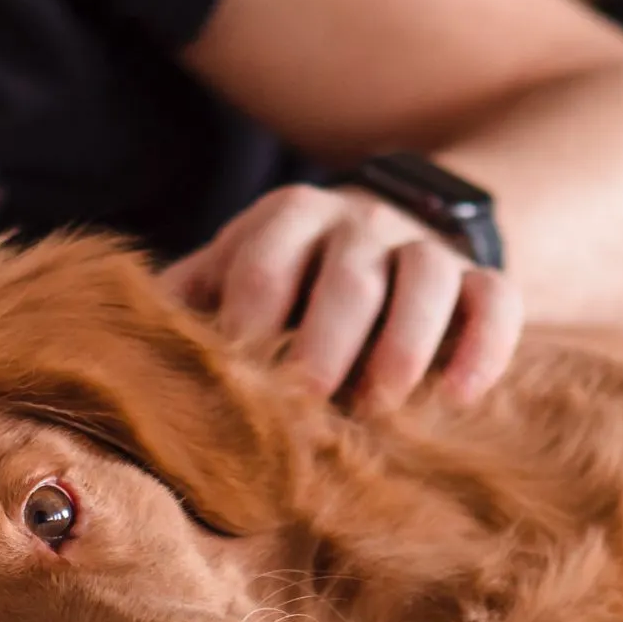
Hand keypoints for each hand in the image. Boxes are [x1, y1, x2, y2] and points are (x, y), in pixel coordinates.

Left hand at [161, 183, 522, 412]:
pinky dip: (484, 347)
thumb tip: (126, 356)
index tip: (237, 377)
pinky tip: (458, 398)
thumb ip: (189, 302)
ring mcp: (425, 247)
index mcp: (289, 217)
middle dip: (327, 338)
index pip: (265, 260)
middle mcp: (361, 223)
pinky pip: (497, 300)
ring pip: (428, 278)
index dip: (250, 319)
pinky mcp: (481, 278)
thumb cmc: (290, 276)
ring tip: (381, 405)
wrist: (389, 232)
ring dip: (405, 343)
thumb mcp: (235, 270)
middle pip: (350, 273)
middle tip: (307, 399)